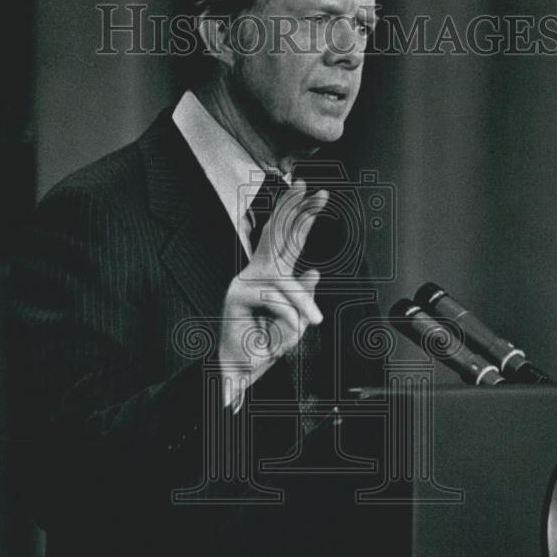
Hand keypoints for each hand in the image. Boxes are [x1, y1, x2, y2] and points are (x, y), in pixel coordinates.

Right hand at [218, 179, 328, 406]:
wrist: (241, 369)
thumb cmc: (266, 346)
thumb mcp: (296, 322)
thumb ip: (302, 297)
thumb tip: (314, 272)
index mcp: (271, 274)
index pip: (290, 240)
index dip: (304, 217)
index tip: (319, 196)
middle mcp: (256, 272)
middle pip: (279, 234)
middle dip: (296, 209)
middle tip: (312, 187)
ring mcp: (245, 282)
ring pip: (283, 279)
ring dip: (300, 307)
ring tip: (312, 322)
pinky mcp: (238, 295)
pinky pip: (275, 300)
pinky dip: (286, 317)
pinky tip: (284, 332)